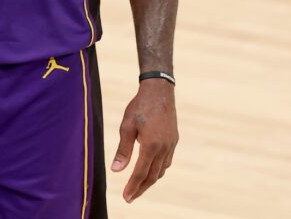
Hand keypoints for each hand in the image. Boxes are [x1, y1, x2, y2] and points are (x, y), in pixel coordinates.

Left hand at [111, 78, 177, 202]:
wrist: (159, 92)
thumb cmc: (139, 107)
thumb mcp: (126, 126)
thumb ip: (122, 150)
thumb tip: (116, 170)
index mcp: (151, 145)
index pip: (141, 173)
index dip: (133, 187)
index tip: (126, 197)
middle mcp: (164, 148)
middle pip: (152, 176)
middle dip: (141, 188)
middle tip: (130, 198)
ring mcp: (171, 145)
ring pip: (161, 170)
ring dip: (149, 180)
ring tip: (138, 186)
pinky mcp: (174, 141)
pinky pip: (166, 161)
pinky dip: (157, 169)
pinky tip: (150, 170)